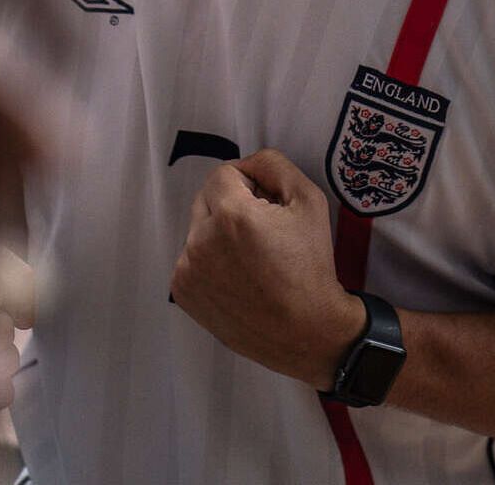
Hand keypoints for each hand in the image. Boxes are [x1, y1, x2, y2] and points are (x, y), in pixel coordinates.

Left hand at [171, 149, 366, 388]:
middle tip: (263, 230)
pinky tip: (239, 277)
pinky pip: (191, 259)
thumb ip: (274, 165)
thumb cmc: (310, 266)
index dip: (249, 183)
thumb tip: (249, 163)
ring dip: (218, 232)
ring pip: (198, 229)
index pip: (223, 173)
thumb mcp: (308, 200)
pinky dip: (210, 260)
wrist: (307, 331)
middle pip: (207, 198)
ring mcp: (188, 270)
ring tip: (252, 258)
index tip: (268, 203)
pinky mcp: (184, 293)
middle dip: (231, 204)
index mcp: (230, 215)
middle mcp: (201, 241)